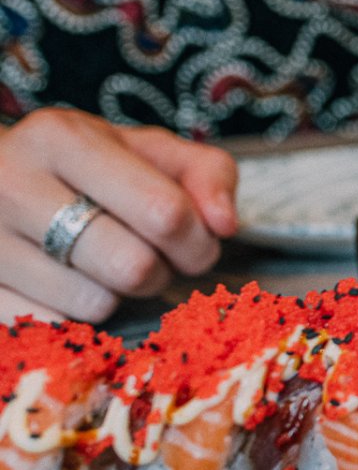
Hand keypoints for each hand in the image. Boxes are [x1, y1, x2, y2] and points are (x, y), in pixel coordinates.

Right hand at [0, 109, 237, 323]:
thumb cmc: (84, 168)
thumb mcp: (147, 151)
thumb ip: (206, 173)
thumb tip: (224, 224)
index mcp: (61, 138)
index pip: (164, 212)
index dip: (197, 242)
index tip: (196, 244)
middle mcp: (10, 183)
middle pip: (132, 265)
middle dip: (159, 273)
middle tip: (148, 260)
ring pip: (93, 304)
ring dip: (117, 298)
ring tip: (101, 269)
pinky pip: (53, 330)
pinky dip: (74, 320)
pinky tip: (64, 289)